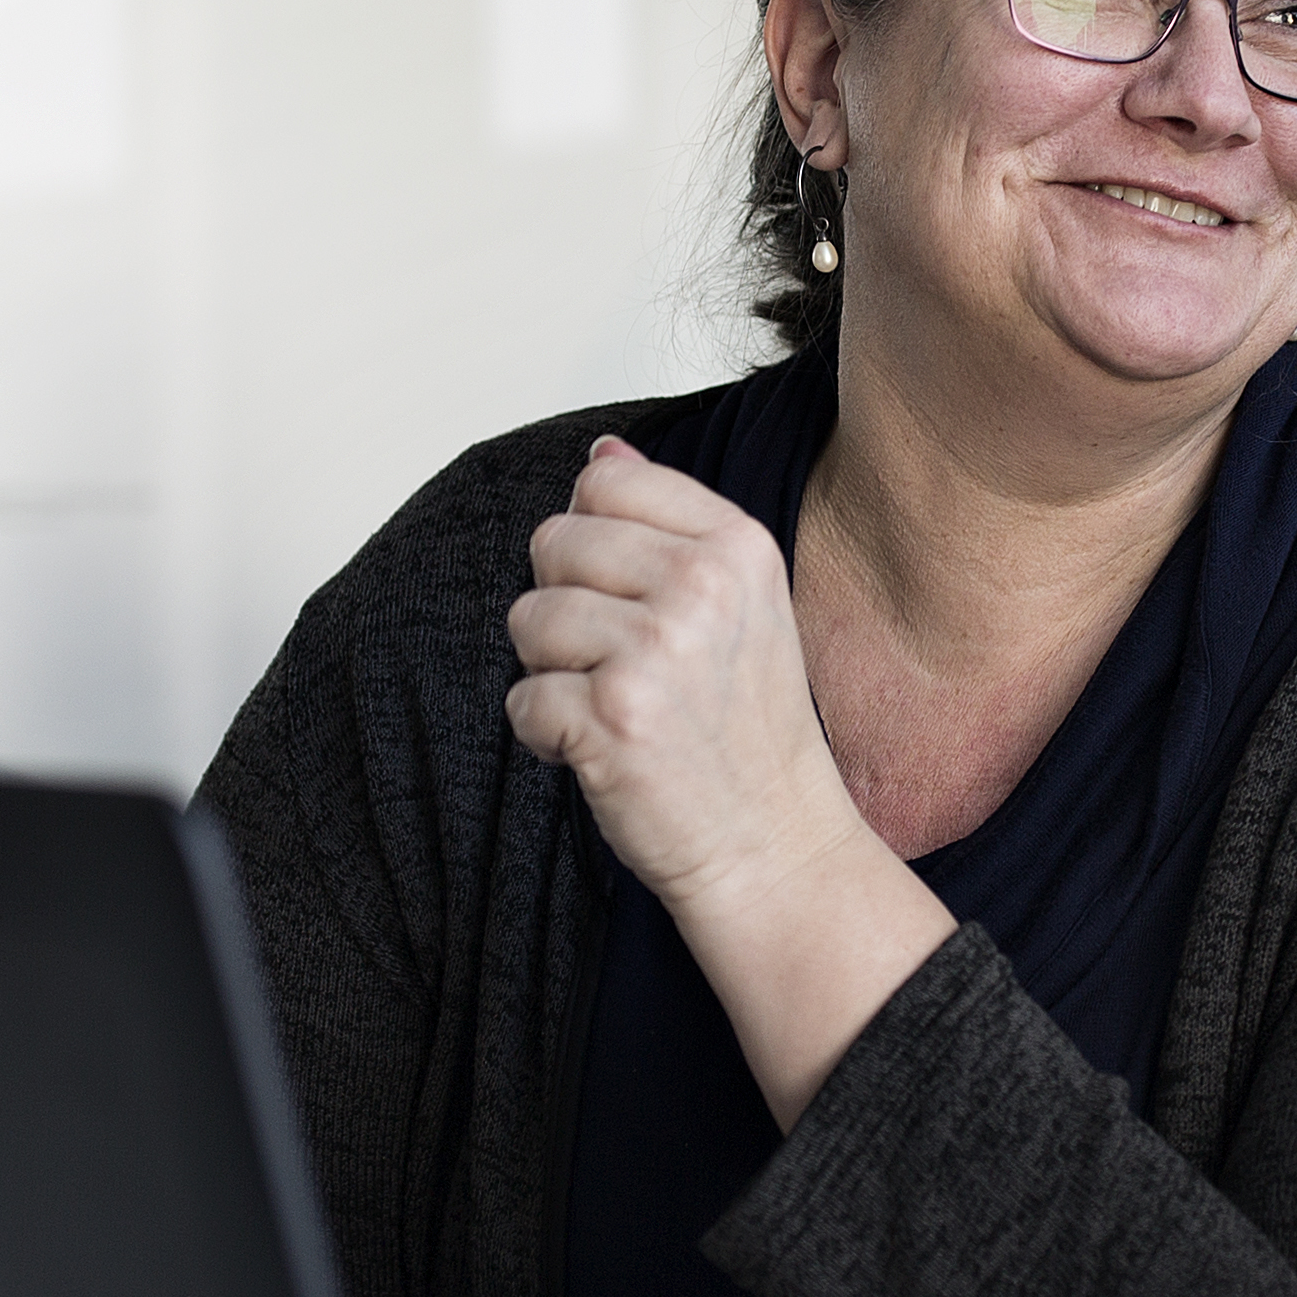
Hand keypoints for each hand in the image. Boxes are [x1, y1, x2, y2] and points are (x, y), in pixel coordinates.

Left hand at [504, 440, 875, 922]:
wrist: (773, 844)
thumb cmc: (749, 730)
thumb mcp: (740, 604)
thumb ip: (670, 523)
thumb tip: (601, 451)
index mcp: (736, 546)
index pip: (605, 481)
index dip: (594, 542)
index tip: (631, 595)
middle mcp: (699, 588)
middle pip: (554, 542)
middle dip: (567, 606)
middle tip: (625, 664)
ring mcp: (654, 652)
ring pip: (527, 620)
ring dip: (553, 672)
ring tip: (617, 707)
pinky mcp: (610, 719)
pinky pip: (522, 700)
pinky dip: (547, 736)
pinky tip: (605, 751)